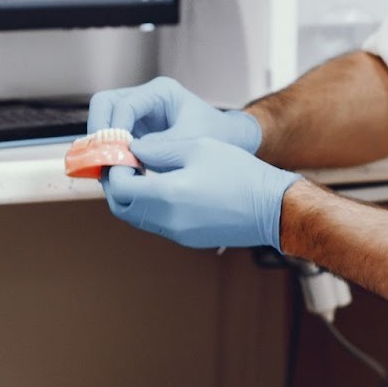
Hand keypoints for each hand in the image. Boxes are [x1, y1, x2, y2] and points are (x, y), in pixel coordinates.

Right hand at [88, 76, 261, 151]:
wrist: (229, 143)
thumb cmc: (215, 136)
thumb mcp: (190, 141)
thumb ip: (159, 147)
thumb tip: (127, 155)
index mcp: (160, 92)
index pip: (124, 104)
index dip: (115, 129)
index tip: (115, 154)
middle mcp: (144, 98)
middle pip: (104, 104)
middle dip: (99, 130)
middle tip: (100, 157)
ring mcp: (137, 113)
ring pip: (103, 118)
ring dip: (101, 142)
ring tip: (107, 165)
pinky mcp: (134, 129)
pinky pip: (111, 135)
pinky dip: (108, 151)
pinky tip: (115, 169)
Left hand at [104, 136, 301, 249]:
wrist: (272, 208)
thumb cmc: (241, 174)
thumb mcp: (198, 148)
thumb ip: (159, 149)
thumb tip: (134, 149)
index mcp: (168, 195)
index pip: (120, 187)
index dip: (114, 169)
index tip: (119, 154)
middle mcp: (168, 219)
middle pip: (122, 207)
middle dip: (116, 185)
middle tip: (122, 164)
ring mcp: (177, 233)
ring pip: (136, 218)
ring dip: (130, 197)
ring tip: (139, 173)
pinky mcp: (186, 238)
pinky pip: (154, 223)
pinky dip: (147, 207)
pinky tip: (158, 187)